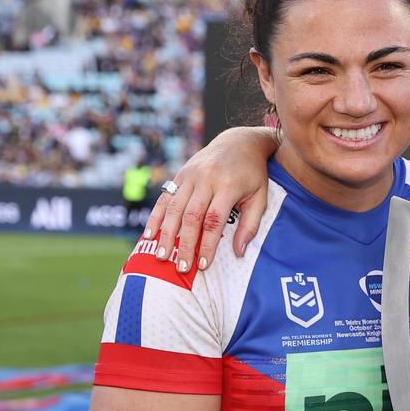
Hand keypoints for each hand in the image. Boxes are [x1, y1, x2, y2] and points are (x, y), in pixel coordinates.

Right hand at [143, 127, 278, 270]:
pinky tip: (149, 235)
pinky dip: (156, 217)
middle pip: (191, 216)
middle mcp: (206, 179)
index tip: (204, 265)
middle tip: (181, 268)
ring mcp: (190, 176)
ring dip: (166, 234)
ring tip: (162, 256)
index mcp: (227, 185)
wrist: (239, 142)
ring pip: (174, 208)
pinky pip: (165, 198)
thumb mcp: (260, 197)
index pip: (214, 219)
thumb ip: (250, 225)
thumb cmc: (253, 175)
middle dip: (184, 244)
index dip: (207, 244)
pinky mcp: (180, 175)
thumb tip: (238, 252)